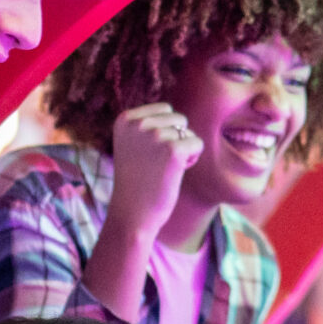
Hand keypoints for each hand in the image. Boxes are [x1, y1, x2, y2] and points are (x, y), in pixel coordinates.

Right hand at [111, 101, 203, 235]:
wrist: (132, 214)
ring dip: (183, 150)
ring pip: (188, 132)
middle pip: (178, 118)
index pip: (164, 109)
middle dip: (175, 140)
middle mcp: (138, 124)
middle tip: (157, 164)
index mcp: (125, 119)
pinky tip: (175, 173)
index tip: (147, 154)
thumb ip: (148, 125)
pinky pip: (197, 144)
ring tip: (164, 169)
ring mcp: (155, 135)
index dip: (164, 132)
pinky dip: (192, 159)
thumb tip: (175, 114)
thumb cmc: (137, 182)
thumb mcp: (133, 145)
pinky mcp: (172, 150)